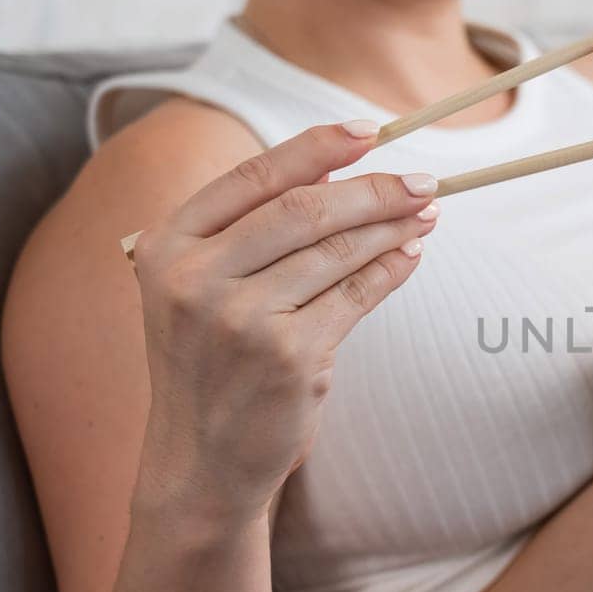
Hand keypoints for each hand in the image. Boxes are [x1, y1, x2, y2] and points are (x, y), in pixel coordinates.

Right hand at [129, 120, 438, 510]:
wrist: (199, 461)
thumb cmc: (211, 364)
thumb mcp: (201, 290)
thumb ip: (249, 233)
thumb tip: (340, 173)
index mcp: (167, 246)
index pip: (253, 178)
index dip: (316, 148)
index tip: (368, 130)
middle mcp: (196, 278)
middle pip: (304, 210)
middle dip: (371, 189)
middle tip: (422, 182)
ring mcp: (241, 319)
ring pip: (337, 252)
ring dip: (391, 228)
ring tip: (426, 214)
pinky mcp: (288, 356)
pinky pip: (355, 296)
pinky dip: (390, 270)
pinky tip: (411, 255)